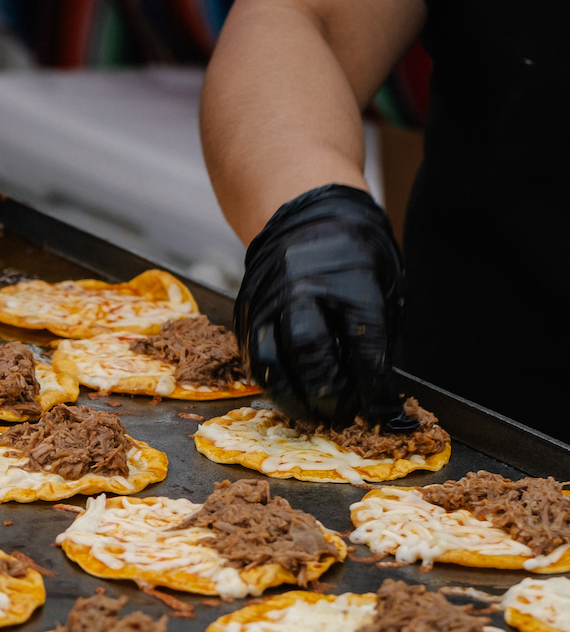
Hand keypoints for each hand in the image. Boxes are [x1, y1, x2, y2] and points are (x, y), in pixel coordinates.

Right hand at [234, 184, 415, 429]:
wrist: (303, 214)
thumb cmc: (354, 254)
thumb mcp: (384, 284)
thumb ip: (379, 334)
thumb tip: (376, 389)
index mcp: (350, 282)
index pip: (364, 347)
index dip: (374, 388)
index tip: (382, 411)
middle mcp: (304, 289)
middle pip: (311, 354)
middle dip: (329, 394)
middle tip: (342, 415)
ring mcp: (268, 299)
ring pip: (272, 361)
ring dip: (293, 398)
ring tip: (311, 416)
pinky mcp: (246, 310)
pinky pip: (253, 355)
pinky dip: (271, 383)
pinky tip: (289, 396)